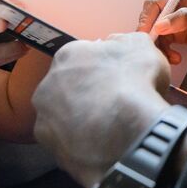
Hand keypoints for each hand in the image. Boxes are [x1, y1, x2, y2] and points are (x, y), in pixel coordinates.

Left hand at [33, 35, 172, 187]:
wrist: (128, 131)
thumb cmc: (135, 83)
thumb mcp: (141, 46)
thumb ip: (123, 41)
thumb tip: (115, 44)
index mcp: (68, 55)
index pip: (81, 57)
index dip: (101, 68)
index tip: (115, 79)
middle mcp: (48, 83)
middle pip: (67, 86)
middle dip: (86, 93)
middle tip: (111, 103)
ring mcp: (45, 116)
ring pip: (62, 115)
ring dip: (79, 118)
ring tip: (106, 127)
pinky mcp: (49, 146)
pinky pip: (65, 141)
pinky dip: (79, 142)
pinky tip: (99, 143)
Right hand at [139, 0, 186, 63]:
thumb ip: (185, 19)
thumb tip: (160, 25)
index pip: (156, 2)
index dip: (147, 18)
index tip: (145, 36)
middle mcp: (178, 5)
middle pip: (153, 17)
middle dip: (152, 35)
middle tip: (154, 51)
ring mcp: (178, 19)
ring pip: (157, 32)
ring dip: (159, 46)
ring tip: (170, 58)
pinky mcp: (180, 33)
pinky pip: (165, 41)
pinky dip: (166, 51)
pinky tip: (175, 58)